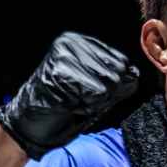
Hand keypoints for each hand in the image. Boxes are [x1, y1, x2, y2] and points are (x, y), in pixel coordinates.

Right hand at [0, 32, 140, 159]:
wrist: (31, 124)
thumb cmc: (65, 106)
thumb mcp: (95, 88)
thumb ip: (115, 80)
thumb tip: (135, 75)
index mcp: (79, 42)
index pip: (121, 62)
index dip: (113, 85)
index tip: (89, 91)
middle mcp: (70, 43)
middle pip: (117, 72)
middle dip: (105, 94)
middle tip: (80, 97)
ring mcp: (64, 56)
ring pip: (108, 84)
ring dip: (95, 101)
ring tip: (73, 100)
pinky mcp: (60, 72)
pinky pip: (96, 94)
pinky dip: (87, 106)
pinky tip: (69, 104)